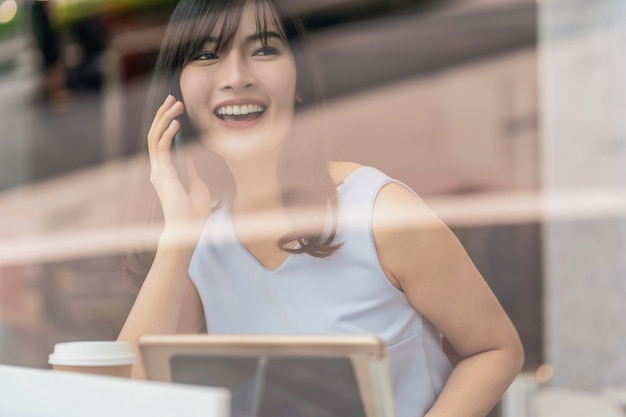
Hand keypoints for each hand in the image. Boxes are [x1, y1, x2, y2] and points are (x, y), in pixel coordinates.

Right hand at [148, 95, 211, 239]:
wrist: (189, 229)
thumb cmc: (194, 213)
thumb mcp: (197, 186)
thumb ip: (191, 171)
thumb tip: (189, 158)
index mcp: (165, 172)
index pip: (162, 142)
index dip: (166, 124)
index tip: (174, 109)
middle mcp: (158, 170)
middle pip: (156, 135)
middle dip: (163, 114)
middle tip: (171, 98)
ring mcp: (158, 171)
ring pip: (156, 138)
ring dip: (164, 119)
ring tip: (174, 104)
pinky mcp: (162, 174)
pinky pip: (162, 148)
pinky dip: (168, 134)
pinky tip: (176, 123)